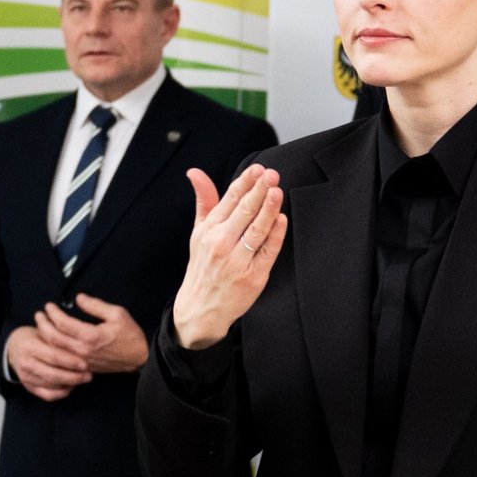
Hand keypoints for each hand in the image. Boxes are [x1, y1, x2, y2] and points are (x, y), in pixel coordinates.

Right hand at [5, 325, 90, 400]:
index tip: (86, 363)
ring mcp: (26, 377)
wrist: (15, 347)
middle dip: (74, 376)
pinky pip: (48, 395)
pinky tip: (71, 386)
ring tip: (83, 379)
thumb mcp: (46, 332)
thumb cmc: (36, 337)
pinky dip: (62, 393)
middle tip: (89, 375)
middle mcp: (25, 363)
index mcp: (29, 346)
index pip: (53, 356)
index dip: (71, 361)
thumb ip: (60, 340)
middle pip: (53, 374)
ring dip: (70, 384)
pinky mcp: (29, 387)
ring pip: (52, 386)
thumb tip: (84, 349)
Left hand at [35, 294, 148, 373]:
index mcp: (91, 336)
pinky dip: (53, 348)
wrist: (140, 359)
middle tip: (39, 314)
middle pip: (54, 338)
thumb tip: (78, 298)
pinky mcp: (83, 367)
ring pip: (56, 350)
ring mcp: (82, 361)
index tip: (49, 305)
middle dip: (43, 324)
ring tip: (41, 324)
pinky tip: (50, 340)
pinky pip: (62, 358)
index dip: (53, 313)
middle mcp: (83, 350)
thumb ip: (96, 305)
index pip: (63, 324)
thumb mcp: (117, 314)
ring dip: (45, 336)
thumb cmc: (130, 335)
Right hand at [170, 165, 286, 348]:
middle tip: (271, 174)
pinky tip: (281, 220)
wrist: (201, 307)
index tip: (257, 169)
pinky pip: (267, 252)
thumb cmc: (204, 266)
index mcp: (209, 230)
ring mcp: (237, 260)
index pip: (229, 200)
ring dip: (268, 209)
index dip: (245, 182)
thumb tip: (195, 173)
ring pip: (256, 230)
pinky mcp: (253, 276)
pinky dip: (275, 235)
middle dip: (259, 191)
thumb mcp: (199, 232)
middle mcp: (221, 243)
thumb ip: (204, 200)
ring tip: (277, 191)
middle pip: (244, 212)